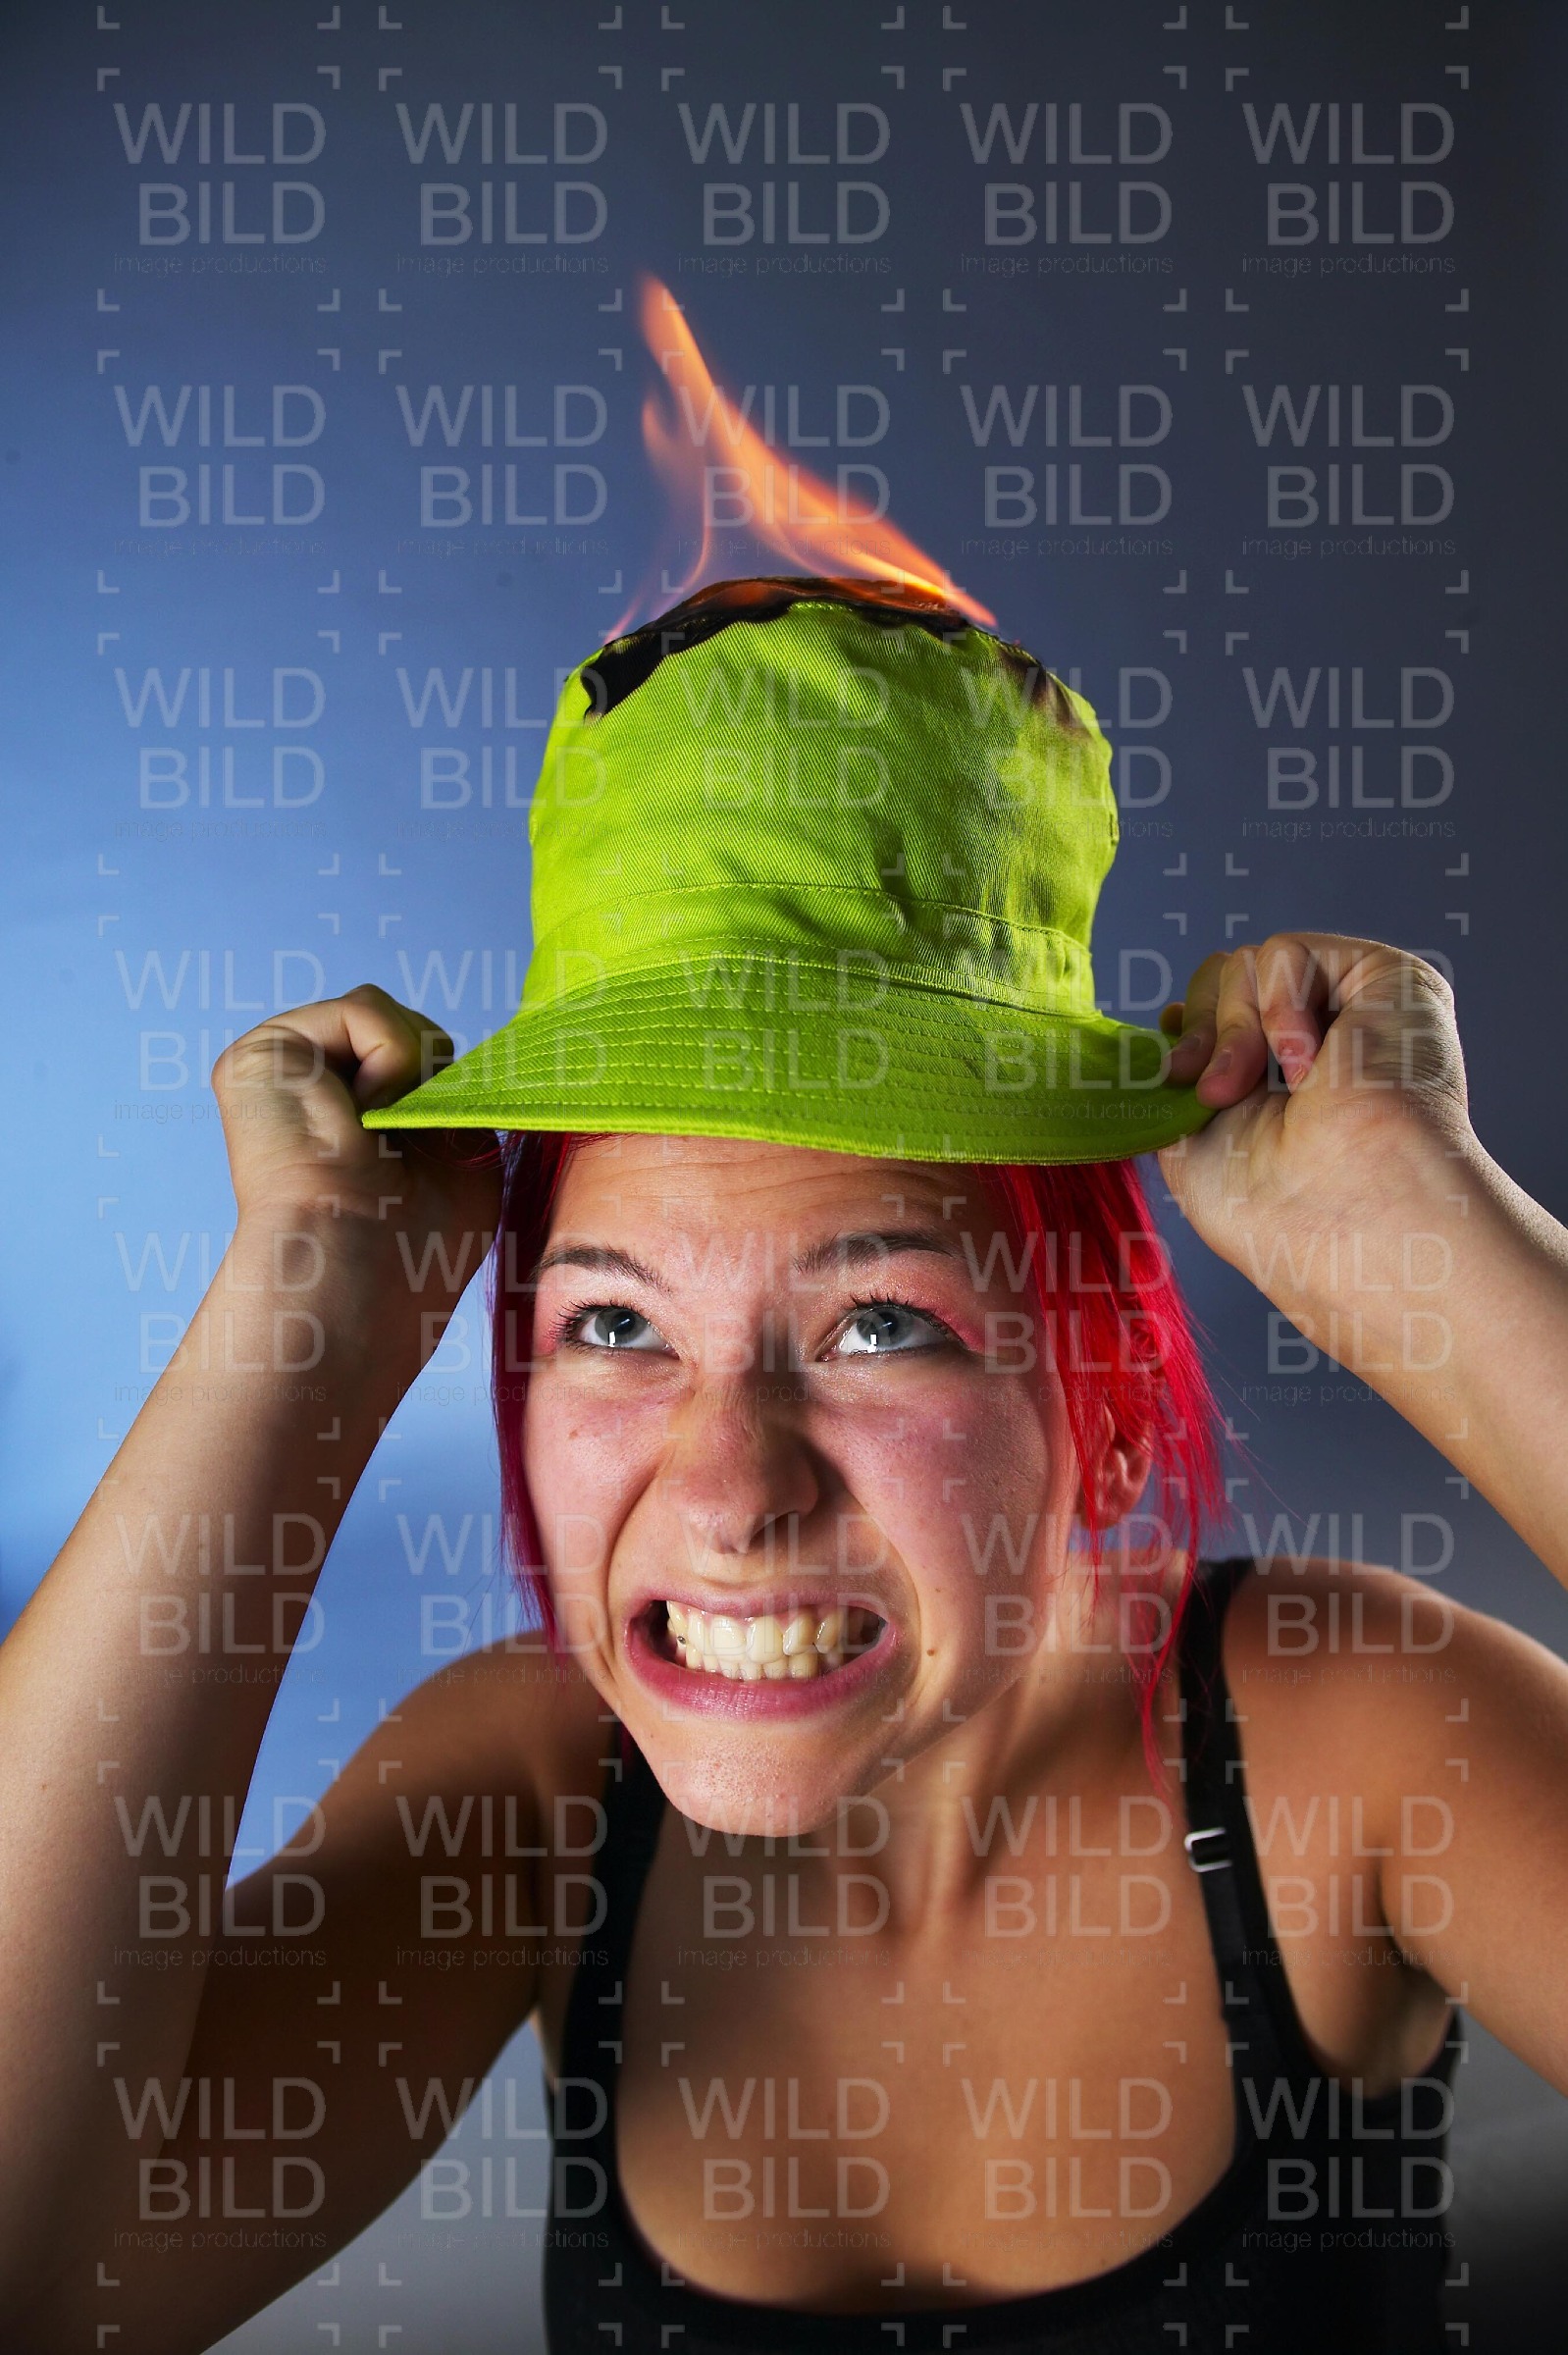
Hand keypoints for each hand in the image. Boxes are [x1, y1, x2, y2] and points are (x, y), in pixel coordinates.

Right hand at [211, 984, 501, 1297]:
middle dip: (430, 1074)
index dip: (444, 1088)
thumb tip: (443, 1047)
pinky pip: (364, 1008)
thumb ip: (445, 1091)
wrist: (359, 1263)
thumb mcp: (458, 1149)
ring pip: (383, 1012)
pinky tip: (364, 1119)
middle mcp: (308, 1093)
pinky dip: (391, 1059)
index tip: (440, 1142)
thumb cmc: (414, 1239)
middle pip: (403, 1029)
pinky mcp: (262, 1052)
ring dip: (411, 1071)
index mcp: (347, 1121)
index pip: (417, 1062)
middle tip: (406, 1145)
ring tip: (378, 1135)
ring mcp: (282, 1070)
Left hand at [1155, 933, 1473, 1278]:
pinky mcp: (1387, 979)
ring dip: (1235, 1028)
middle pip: (1227, 977)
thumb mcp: (1190, 1139)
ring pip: (1250, 961)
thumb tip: (1167, 1020)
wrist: (1338, 1215)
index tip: (1174, 1073)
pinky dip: (1275, 1005)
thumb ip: (1180, 1075)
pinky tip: (1306, 1067)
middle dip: (1203, 1030)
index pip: (1220, 1012)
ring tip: (1255, 1087)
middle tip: (1212, 1092)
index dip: (1189, 1031)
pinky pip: (1287, 952)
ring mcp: (1358, 1008)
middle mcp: (1327, 1040)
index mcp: (1286, 1080)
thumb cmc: (1270, 1205)